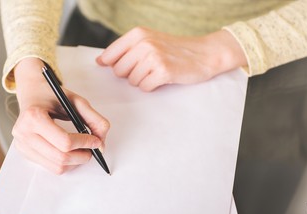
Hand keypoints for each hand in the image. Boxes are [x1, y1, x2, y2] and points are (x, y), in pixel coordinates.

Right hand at [12, 58, 109, 173]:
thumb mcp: (75, 100)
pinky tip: (71, 152)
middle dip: (83, 156)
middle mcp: (23, 133)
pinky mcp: (25, 153)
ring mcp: (22, 145)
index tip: (96, 141)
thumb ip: (93, 119)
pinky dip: (67, 163)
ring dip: (76, 162)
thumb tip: (101, 144)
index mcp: (33, 116)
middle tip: (93, 148)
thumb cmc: (52, 96)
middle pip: (61, 157)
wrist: (32, 94)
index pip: (64, 141)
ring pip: (57, 167)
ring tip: (83, 150)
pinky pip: (51, 167)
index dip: (85, 143)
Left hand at [96, 27, 246, 91]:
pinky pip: (145, 87)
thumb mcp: (150, 40)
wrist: (205, 54)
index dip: (114, 65)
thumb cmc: (175, 50)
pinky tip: (162, 78)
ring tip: (157, 72)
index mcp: (137, 33)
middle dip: (130, 74)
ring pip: (132, 81)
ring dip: (143, 81)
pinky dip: (152, 87)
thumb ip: (126, 49)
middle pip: (119, 71)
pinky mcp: (163, 71)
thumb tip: (101, 61)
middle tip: (148, 69)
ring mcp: (153, 57)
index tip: (124, 67)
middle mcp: (144, 43)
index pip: (109, 55)